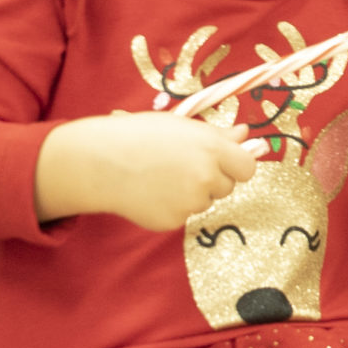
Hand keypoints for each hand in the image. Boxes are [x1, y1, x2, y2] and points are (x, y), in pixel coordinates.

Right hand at [33, 111, 257, 229]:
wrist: (101, 163)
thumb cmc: (140, 136)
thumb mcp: (181, 126)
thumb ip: (217, 135)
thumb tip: (246, 134)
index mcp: (212, 149)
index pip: (247, 168)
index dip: (237, 165)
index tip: (225, 163)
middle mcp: (206, 178)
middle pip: (227, 187)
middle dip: (212, 179)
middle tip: (183, 165)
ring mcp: (190, 203)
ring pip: (204, 202)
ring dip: (191, 193)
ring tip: (161, 176)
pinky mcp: (173, 221)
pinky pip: (183, 215)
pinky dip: (172, 206)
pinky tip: (151, 192)